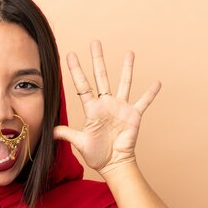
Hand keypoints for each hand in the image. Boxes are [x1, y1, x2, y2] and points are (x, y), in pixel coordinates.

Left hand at [54, 41, 160, 175]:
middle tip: (95, 43)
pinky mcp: (134, 116)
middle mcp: (106, 104)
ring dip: (127, 69)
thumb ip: (66, 134)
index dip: (76, 71)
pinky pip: (143, 102)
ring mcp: (120, 108)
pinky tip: (157, 82)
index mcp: (92, 109)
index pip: (82, 86)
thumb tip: (50, 131)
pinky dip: (150, 93)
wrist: (114, 164)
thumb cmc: (97, 155)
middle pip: (101, 77)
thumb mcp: (80, 143)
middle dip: (97, 60)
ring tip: (129, 53)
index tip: (71, 55)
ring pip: (124, 83)